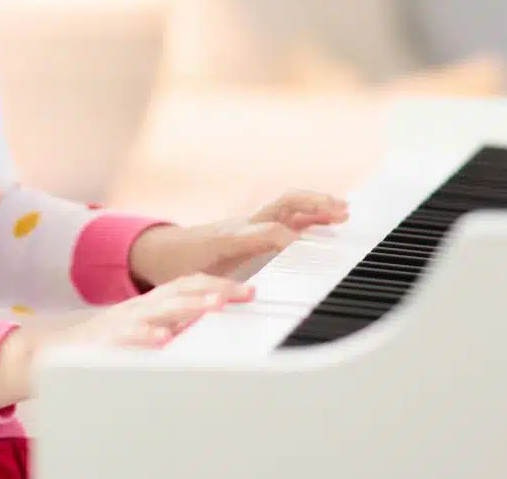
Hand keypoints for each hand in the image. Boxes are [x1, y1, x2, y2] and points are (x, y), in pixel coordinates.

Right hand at [0, 274, 252, 407]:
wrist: (51, 356)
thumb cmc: (106, 344)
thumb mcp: (145, 329)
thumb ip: (173, 324)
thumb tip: (211, 320)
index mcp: (151, 303)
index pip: (188, 284)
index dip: (218, 284)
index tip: (250, 291)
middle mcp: (140, 308)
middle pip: (180, 292)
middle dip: (213, 291)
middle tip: (243, 294)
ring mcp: (122, 323)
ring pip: (159, 311)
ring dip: (187, 308)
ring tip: (213, 307)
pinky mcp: (105, 342)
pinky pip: (128, 338)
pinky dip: (145, 338)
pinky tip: (161, 341)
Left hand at [128, 189, 349, 288]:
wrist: (163, 250)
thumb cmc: (180, 267)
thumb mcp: (195, 283)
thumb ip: (215, 290)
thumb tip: (234, 301)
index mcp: (229, 238)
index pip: (263, 230)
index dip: (284, 237)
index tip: (305, 244)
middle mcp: (243, 225)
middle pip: (280, 205)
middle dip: (311, 205)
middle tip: (338, 211)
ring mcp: (250, 223)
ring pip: (286, 206)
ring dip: (315, 205)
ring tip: (343, 210)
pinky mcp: (254, 226)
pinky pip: (285, 214)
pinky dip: (308, 213)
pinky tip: (328, 217)